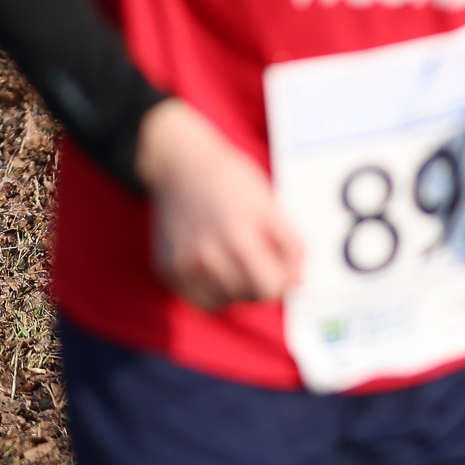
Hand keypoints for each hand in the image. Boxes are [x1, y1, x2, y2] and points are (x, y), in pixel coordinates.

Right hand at [133, 99, 303, 311]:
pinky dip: (213, 291)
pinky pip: (201, 300)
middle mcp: (205, 256)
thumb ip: (290, 244)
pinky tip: (215, 266)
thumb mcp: (268, 203)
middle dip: (262, 280)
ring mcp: (182, 266)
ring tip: (234, 256)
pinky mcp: (167, 271)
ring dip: (238, 287)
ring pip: (226, 301)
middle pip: (250, 296)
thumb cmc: (228, 179)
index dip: (284, 278)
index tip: (283, 264)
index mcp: (236, 238)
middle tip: (257, 254)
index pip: (271, 288)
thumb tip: (298, 280)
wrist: (179, 163)